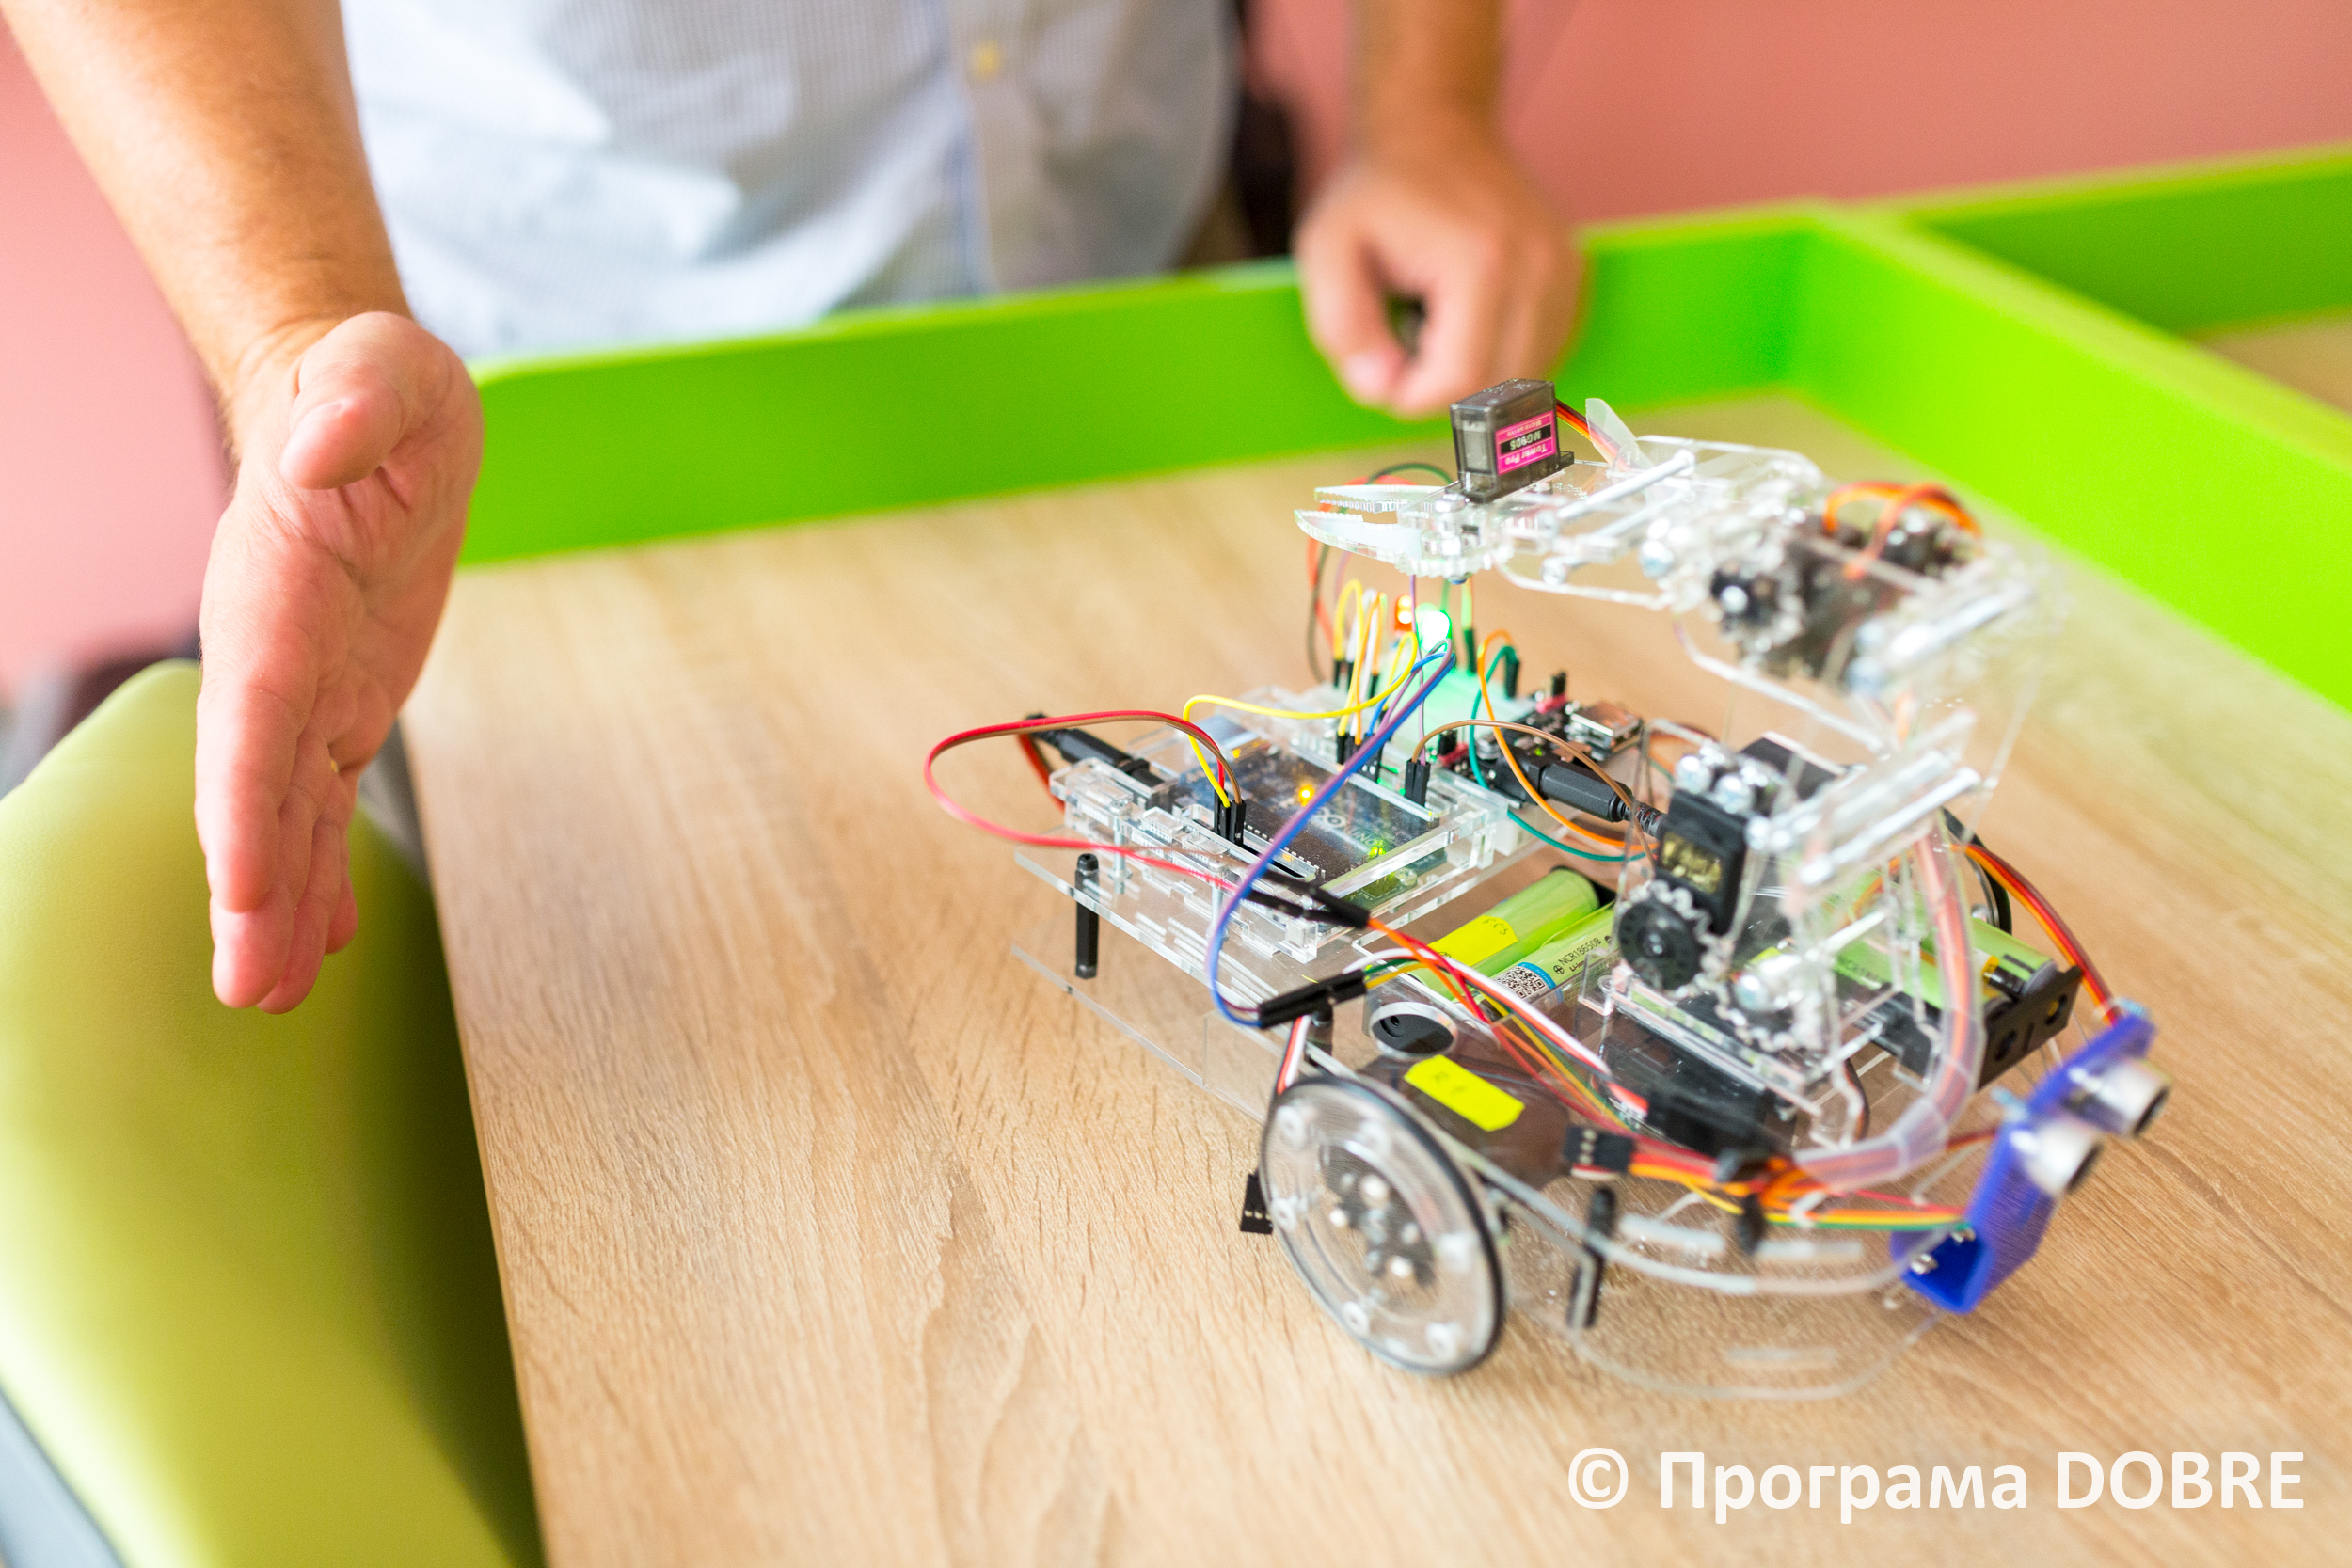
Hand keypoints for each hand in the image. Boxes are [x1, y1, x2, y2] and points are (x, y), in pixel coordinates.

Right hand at [197, 312, 480, 1010]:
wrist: (356, 403)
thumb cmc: (371, 386)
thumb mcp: (386, 372)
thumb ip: (360, 402)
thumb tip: (331, 443)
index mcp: (275, 587)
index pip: (252, 709)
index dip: (240, 800)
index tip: (241, 886)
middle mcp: (276, 651)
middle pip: (253, 785)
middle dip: (248, 888)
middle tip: (246, 990)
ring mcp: (306, 684)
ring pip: (281, 808)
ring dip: (275, 901)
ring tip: (267, 997)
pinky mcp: (342, 700)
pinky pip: (321, 797)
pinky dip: (319, 868)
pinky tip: (315, 943)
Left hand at [1295, 119, 1581, 417]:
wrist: (1435, 130)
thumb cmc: (1377, 195)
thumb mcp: (1325, 250)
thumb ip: (1341, 327)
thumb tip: (1380, 388)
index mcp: (1480, 262)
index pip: (1459, 381)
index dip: (1411, 397)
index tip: (1381, 367)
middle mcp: (1538, 267)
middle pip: (1498, 389)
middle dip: (1443, 390)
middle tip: (1403, 345)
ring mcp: (1564, 270)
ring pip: (1525, 379)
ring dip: (1474, 376)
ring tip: (1436, 325)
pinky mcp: (1574, 275)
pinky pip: (1542, 353)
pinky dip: (1501, 356)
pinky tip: (1468, 319)